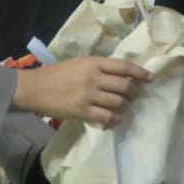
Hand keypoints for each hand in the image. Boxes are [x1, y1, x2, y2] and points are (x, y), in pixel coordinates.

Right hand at [13, 56, 150, 127]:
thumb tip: (119, 75)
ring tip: (122, 108)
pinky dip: (114, 120)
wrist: (34, 88)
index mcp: (93, 62)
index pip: (124, 66)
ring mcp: (89, 95)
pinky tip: (113, 120)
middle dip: (133, 92)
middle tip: (133, 96)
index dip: (140, 73)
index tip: (150, 78)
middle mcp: (94, 77)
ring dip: (124, 106)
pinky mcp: (83, 111)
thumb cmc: (56, 74)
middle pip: (125, 86)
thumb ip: (98, 67)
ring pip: (118, 102)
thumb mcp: (78, 63)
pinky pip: (107, 117)